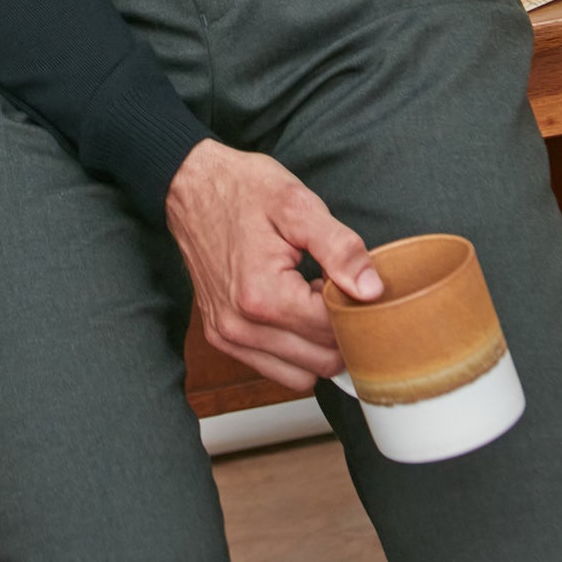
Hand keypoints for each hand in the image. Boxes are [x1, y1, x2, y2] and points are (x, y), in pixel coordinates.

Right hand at [165, 140, 381, 392]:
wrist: (189, 185)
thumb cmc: (242, 189)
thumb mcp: (297, 203)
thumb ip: (339, 248)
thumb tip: (372, 291)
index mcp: (263, 296)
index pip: (335, 332)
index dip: (354, 305)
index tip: (348, 276)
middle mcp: (241, 327)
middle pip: (322, 362)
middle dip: (339, 329)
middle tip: (333, 286)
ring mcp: (228, 336)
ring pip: (301, 376)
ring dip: (317, 345)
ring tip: (311, 298)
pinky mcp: (221, 337)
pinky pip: (274, 369)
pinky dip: (293, 350)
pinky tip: (291, 309)